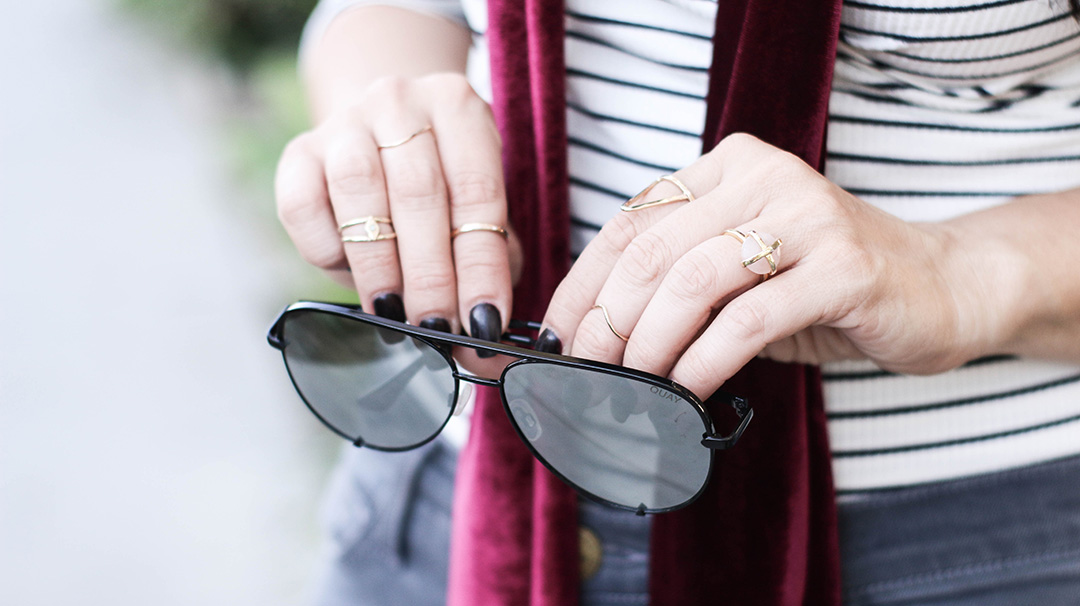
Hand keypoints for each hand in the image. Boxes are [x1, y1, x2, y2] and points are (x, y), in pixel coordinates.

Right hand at [275, 73, 522, 368]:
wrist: (380, 134)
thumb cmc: (443, 185)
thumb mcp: (478, 204)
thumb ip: (489, 254)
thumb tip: (485, 326)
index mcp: (458, 106)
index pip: (478, 193)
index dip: (481, 266)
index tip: (485, 321)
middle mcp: (399, 101)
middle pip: (419, 194)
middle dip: (431, 275)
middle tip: (438, 329)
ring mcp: (344, 121)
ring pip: (360, 194)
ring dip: (380, 267)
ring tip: (395, 314)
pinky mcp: (297, 151)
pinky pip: (304, 206)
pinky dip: (327, 249)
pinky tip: (349, 273)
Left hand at [541, 133, 992, 399]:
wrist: (940, 286)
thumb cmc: (821, 287)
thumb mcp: (738, 274)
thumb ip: (675, 284)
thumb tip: (589, 336)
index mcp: (728, 166)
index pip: (630, 222)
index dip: (583, 285)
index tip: (558, 340)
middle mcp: (764, 176)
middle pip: (651, 251)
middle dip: (606, 324)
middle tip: (588, 376)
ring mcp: (807, 216)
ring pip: (692, 281)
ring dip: (648, 346)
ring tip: (633, 389)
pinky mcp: (844, 267)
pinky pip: (747, 319)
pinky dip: (702, 363)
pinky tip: (685, 394)